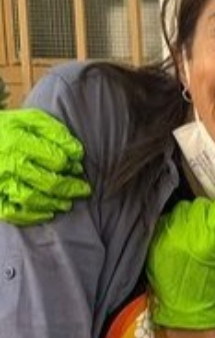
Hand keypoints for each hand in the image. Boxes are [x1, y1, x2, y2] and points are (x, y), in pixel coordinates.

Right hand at [0, 108, 90, 225]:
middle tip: (83, 189)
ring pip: (31, 199)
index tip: (78, 167)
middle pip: (48, 182)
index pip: (56, 160)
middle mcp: (8, 164)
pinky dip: (31, 216)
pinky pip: (11, 212)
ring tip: (67, 203)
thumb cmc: (9, 128)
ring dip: (54, 203)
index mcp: (18, 142)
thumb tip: (78, 153)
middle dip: (71, 188)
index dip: (71, 165)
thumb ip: (56, 132)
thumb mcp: (31, 120)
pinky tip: (47, 214)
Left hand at [147, 198, 214, 329]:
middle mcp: (184, 234)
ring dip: (193, 216)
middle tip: (214, 228)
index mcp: (207, 240)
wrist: (185, 307)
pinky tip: (184, 236)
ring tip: (198, 232)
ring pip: (183, 209)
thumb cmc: (213, 286)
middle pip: (199, 205)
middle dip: (209, 213)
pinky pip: (169, 219)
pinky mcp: (156, 240)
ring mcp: (167, 236)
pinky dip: (178, 223)